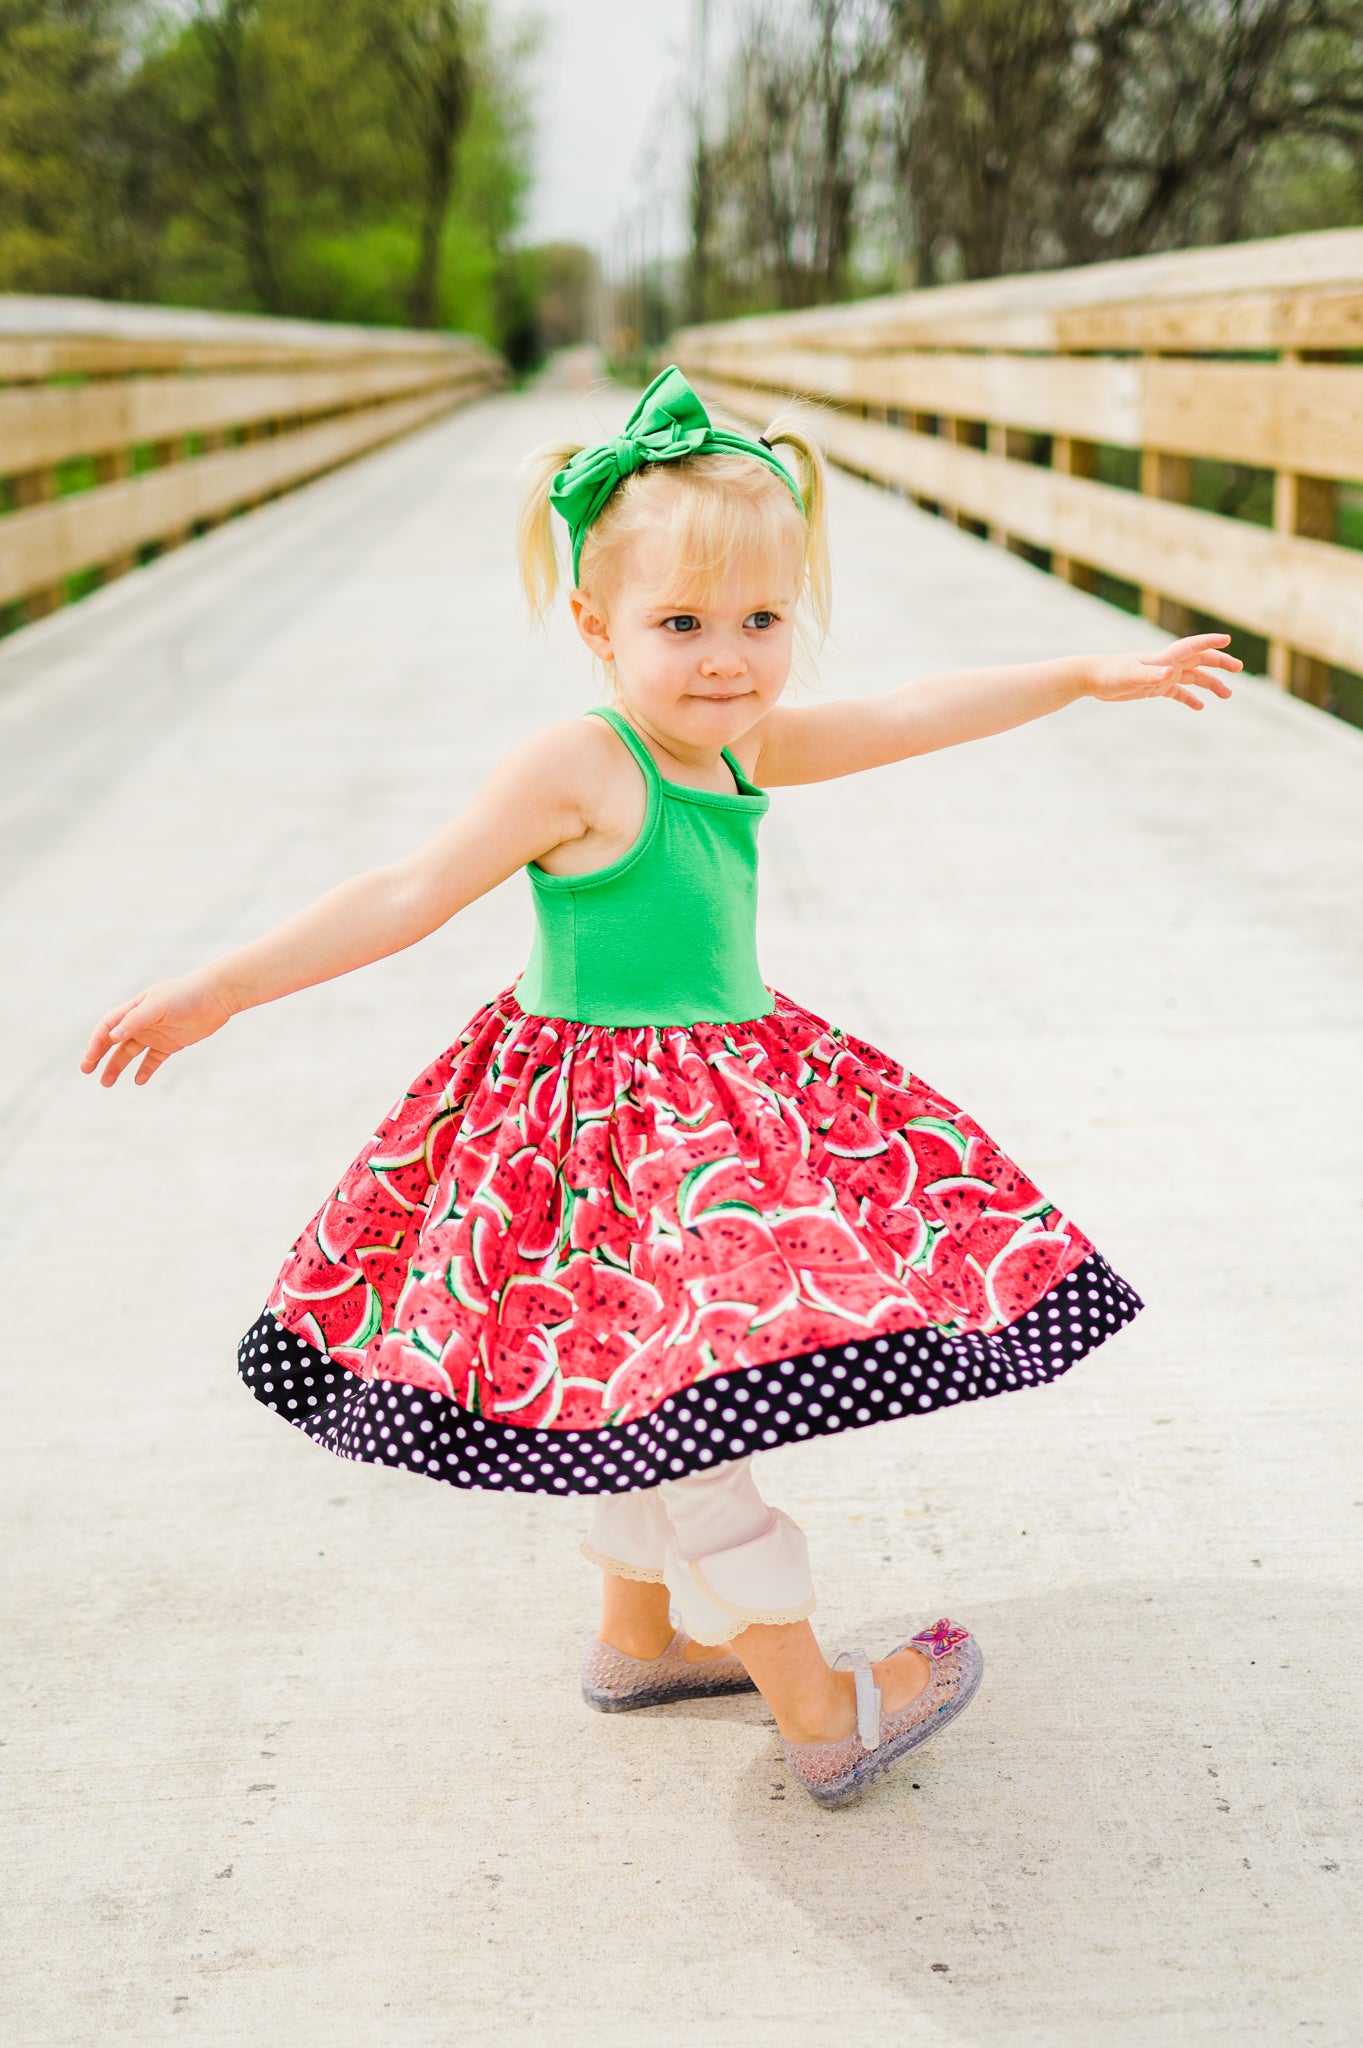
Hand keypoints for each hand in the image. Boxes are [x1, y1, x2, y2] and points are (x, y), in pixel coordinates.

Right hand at [80, 973, 235, 1087]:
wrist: (217, 996)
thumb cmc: (185, 994)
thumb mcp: (158, 1005)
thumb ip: (135, 1020)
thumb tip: (112, 1036)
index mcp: (134, 1008)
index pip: (108, 1026)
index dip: (96, 1042)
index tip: (90, 1058)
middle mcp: (141, 1022)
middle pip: (114, 1041)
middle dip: (98, 1055)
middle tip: (86, 1071)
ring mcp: (155, 1034)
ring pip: (130, 1053)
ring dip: (117, 1067)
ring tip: (107, 1082)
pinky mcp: (171, 1044)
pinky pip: (153, 1060)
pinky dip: (145, 1070)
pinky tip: (138, 1081)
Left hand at [1088, 632, 1239, 709]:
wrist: (1093, 678)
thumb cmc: (1111, 674)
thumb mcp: (1131, 676)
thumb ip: (1152, 675)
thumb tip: (1170, 675)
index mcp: (1164, 658)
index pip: (1192, 647)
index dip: (1210, 642)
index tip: (1228, 638)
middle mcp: (1167, 664)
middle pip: (1199, 660)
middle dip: (1219, 663)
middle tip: (1238, 668)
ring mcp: (1162, 675)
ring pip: (1193, 677)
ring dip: (1210, 684)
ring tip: (1227, 695)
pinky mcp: (1155, 687)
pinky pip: (1178, 692)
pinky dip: (1190, 698)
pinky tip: (1199, 707)